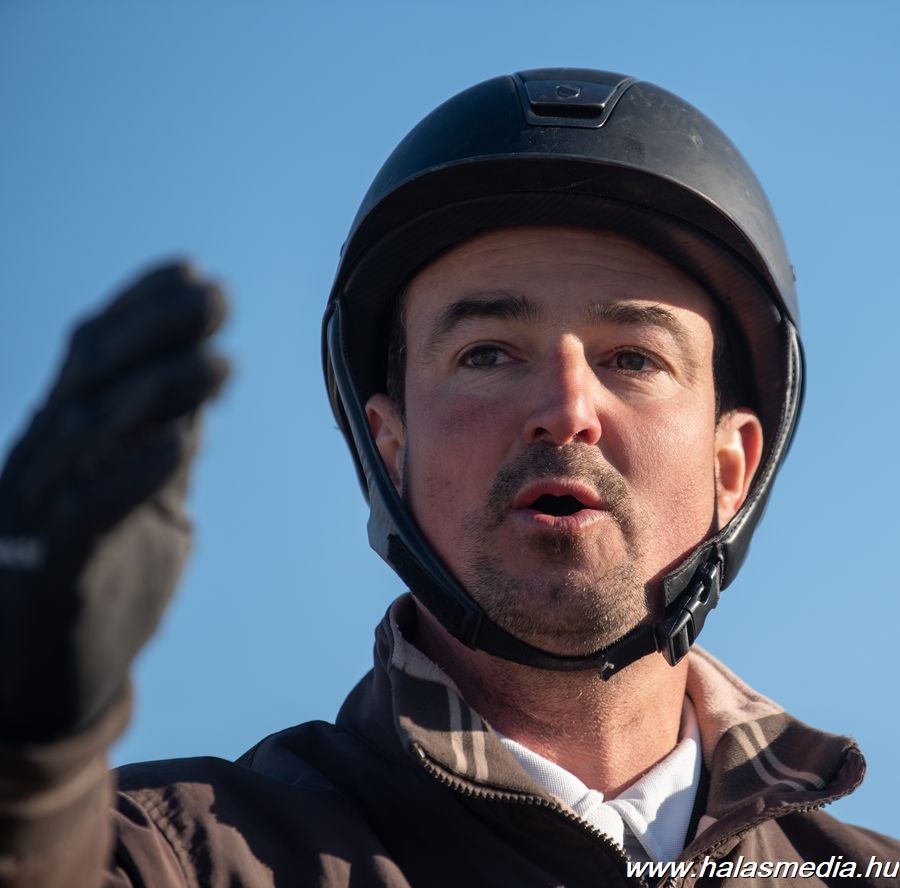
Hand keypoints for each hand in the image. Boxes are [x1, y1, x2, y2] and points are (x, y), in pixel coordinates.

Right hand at [0, 263, 228, 741]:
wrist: (48, 678)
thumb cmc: (101, 580)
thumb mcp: (142, 504)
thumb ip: (162, 455)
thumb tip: (198, 402)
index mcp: (67, 437)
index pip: (95, 354)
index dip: (139, 307)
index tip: (194, 272)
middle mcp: (46, 459)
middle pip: (90, 375)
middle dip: (154, 327)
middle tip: (217, 295)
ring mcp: (38, 510)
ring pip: (91, 432)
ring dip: (157, 393)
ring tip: (219, 363)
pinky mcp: (47, 570)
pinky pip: (84, 515)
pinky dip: (129, 477)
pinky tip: (177, 447)